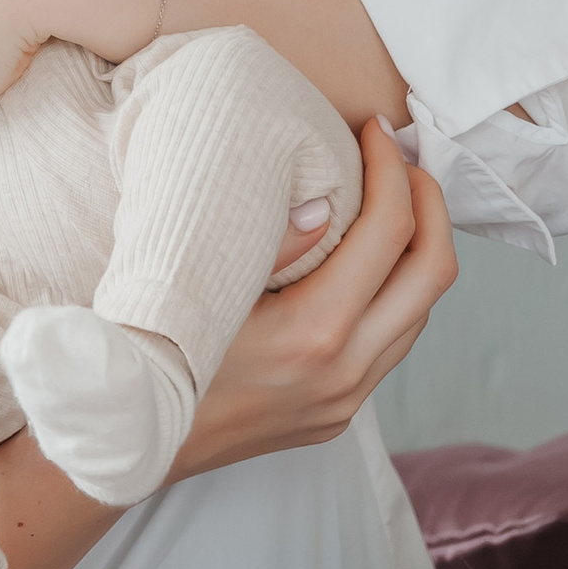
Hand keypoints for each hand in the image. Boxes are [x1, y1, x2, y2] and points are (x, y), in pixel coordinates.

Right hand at [168, 123, 455, 474]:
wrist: (134, 438)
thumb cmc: (156, 351)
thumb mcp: (204, 286)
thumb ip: (272, 245)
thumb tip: (324, 201)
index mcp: (314, 334)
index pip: (389, 233)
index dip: (391, 169)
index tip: (375, 130)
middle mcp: (344, 372)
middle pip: (433, 273)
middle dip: (429, 204)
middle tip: (402, 160)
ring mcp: (345, 400)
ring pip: (421, 312)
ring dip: (416, 250)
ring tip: (390, 199)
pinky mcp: (337, 414)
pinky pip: (393, 343)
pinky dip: (394, 291)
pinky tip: (365, 263)